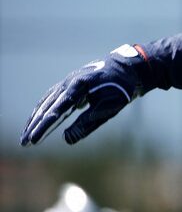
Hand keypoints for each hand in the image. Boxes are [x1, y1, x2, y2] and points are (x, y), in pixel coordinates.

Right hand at [20, 44, 153, 145]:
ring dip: (35, 119)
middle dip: (34, 126)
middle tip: (25, 143)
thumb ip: (88, 123)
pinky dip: (42, 110)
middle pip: (47, 107)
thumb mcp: (109, 108)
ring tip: (26, 135)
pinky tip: (37, 120)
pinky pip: (51, 98)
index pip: (57, 111)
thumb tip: (66, 139)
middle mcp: (68, 82)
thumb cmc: (122, 88)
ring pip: (45, 102)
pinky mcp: (69, 84)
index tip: (34, 140)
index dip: (44, 127)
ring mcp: (67, 82)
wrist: (127, 67)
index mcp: (79, 86)